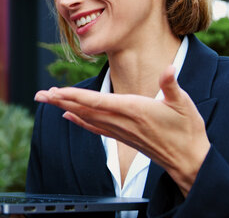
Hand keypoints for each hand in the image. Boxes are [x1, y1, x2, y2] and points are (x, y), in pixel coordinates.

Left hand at [34, 66, 209, 195]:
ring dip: (65, 107)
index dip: (75, 96)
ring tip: (48, 99)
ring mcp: (120, 130)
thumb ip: (172, 84)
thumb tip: (169, 68)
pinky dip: (78, 121)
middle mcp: (122, 121)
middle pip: (85, 109)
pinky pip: (94, 128)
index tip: (57, 91)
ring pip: (86, 117)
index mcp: (134, 110)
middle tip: (40, 94)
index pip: (98, 101)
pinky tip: (67, 117)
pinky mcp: (122, 136)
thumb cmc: (186, 130)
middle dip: (61, 100)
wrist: (188, 159)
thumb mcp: (183, 103)